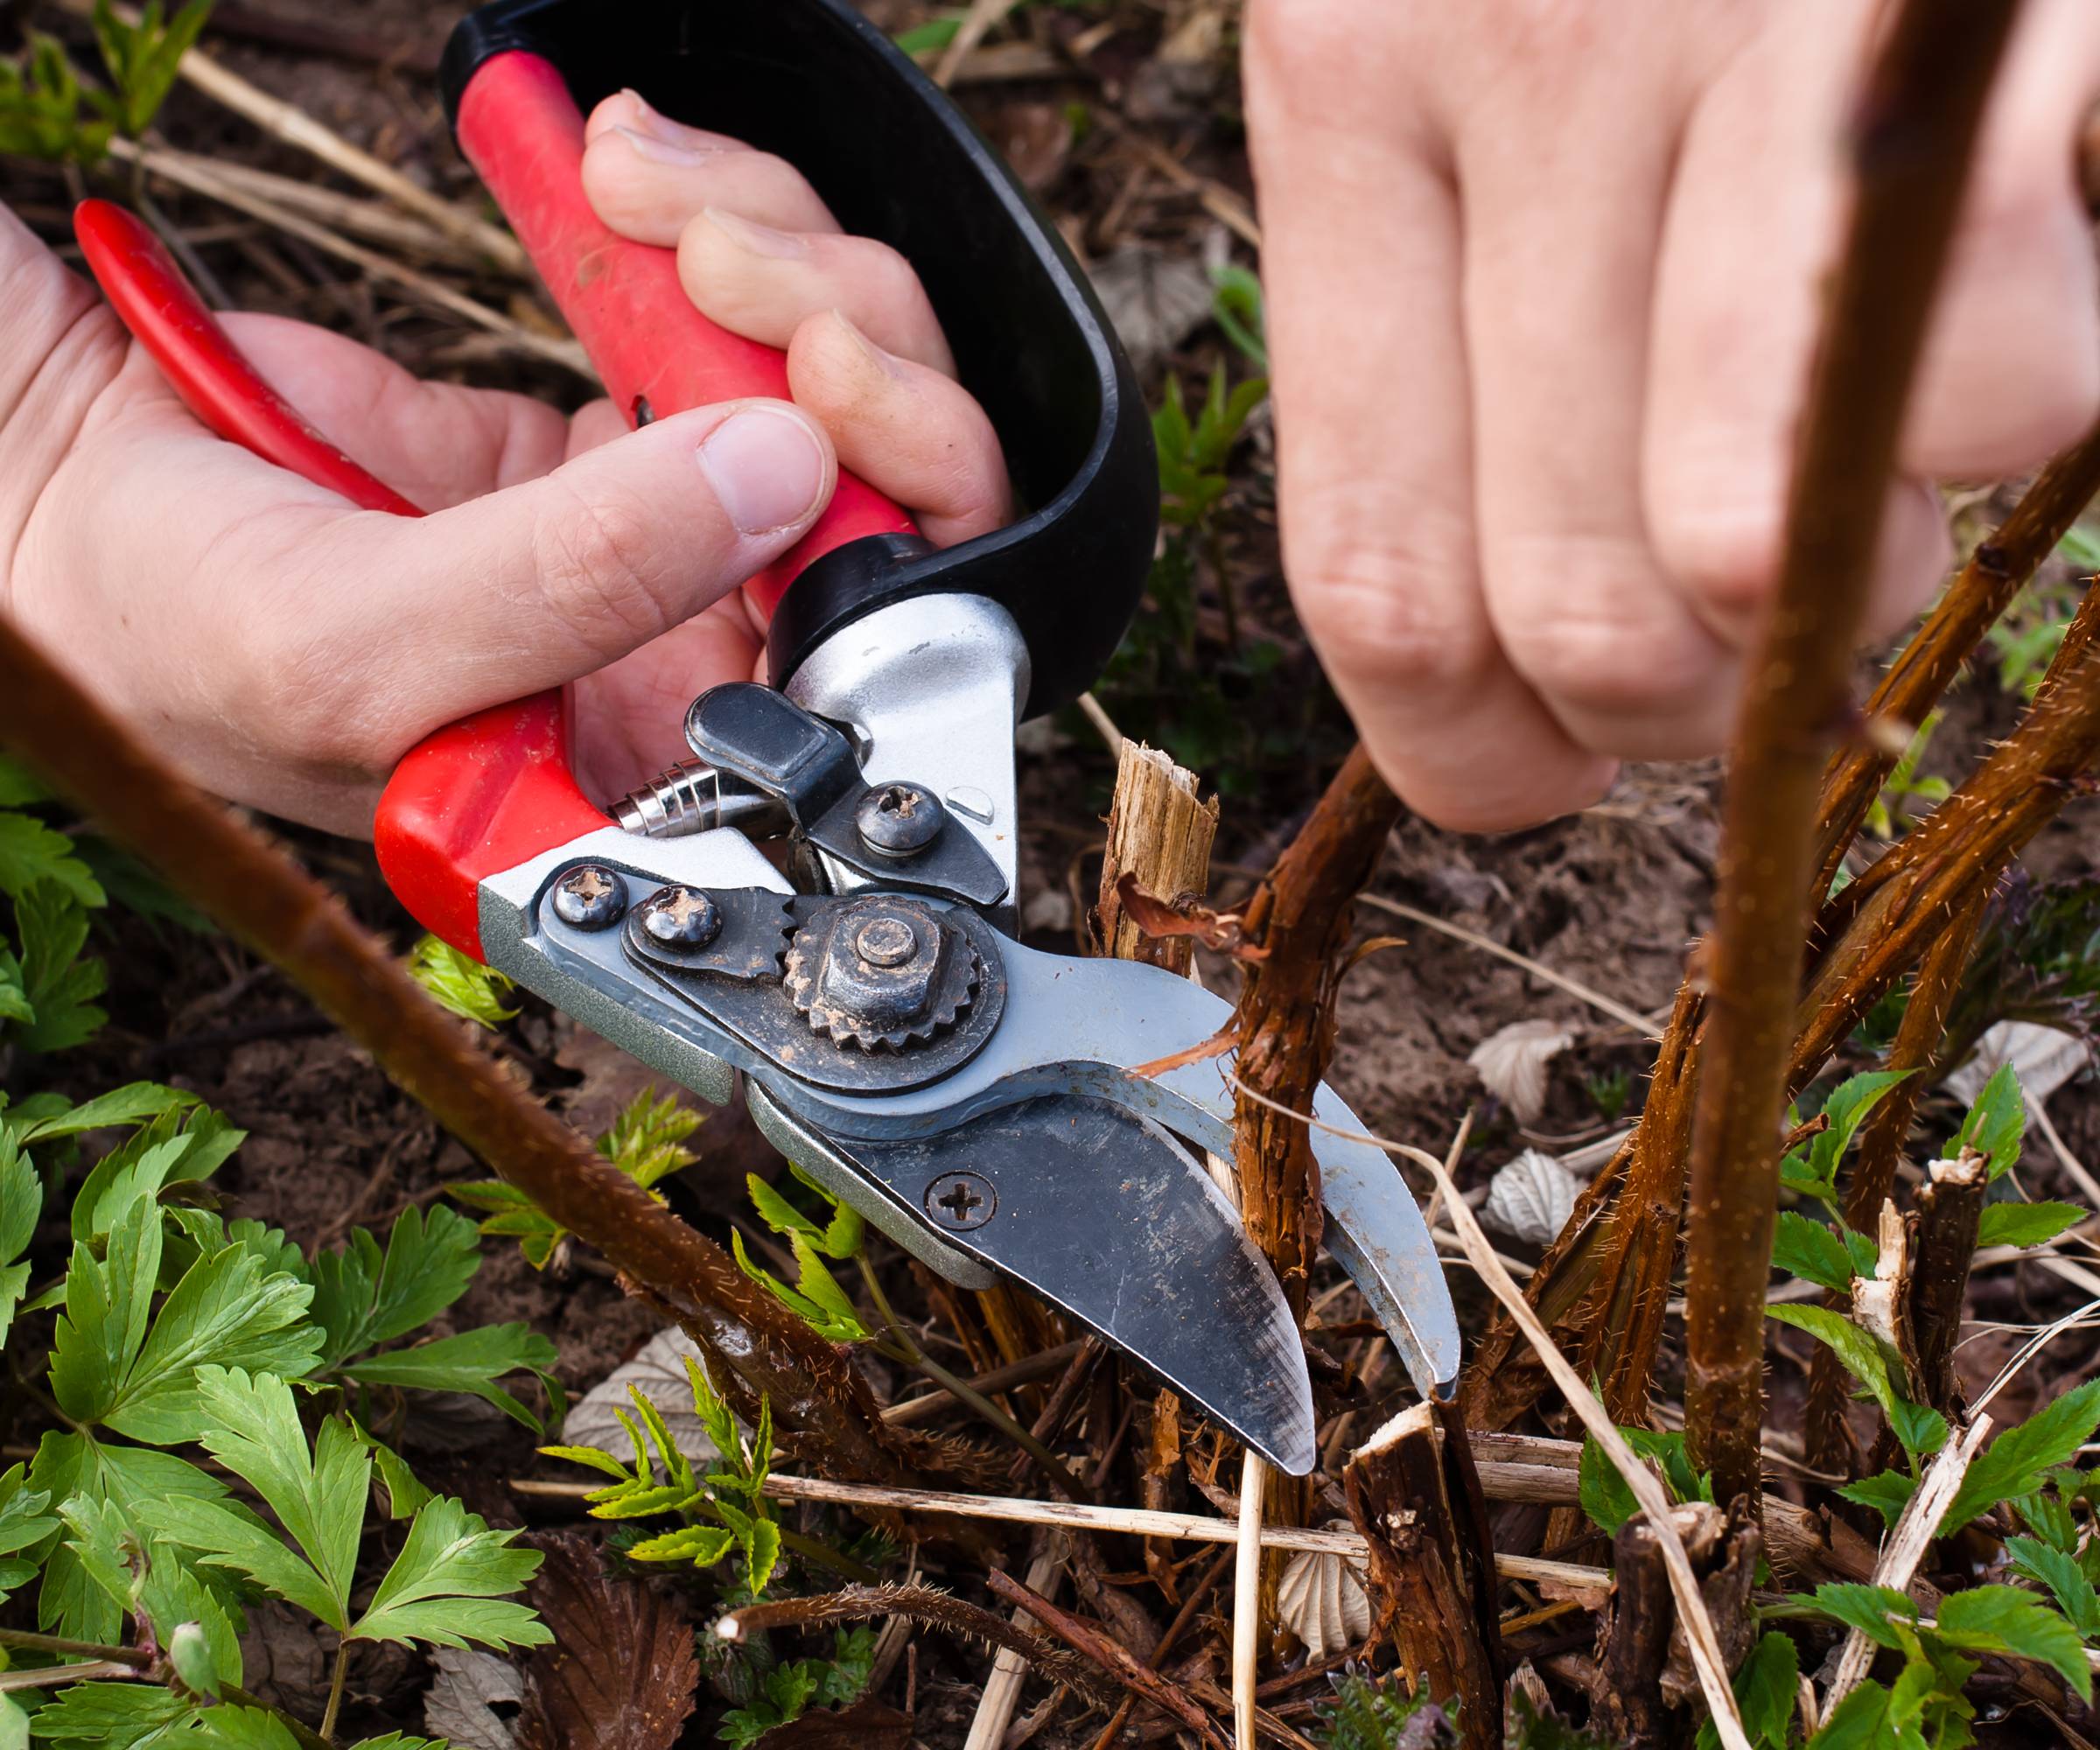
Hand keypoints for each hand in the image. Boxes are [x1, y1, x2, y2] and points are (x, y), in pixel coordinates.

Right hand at [0, 89, 1006, 835]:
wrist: (68, 500)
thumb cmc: (182, 639)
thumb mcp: (368, 647)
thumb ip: (578, 581)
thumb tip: (781, 472)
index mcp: (670, 761)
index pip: (879, 660)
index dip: (906, 520)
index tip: (834, 389)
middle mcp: (696, 651)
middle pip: (889, 494)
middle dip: (848, 345)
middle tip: (735, 261)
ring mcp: (667, 524)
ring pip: (825, 379)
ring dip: (770, 253)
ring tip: (640, 186)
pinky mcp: (617, 420)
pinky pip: (726, 308)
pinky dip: (703, 219)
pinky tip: (622, 169)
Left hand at [1244, 0, 2099, 829]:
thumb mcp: (1443, 56)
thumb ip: (1449, 339)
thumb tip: (1523, 662)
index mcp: (1360, 92)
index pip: (1380, 576)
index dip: (1480, 750)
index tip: (1549, 765)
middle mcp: (1544, 58)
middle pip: (1591, 605)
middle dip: (1696, 705)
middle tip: (1749, 636)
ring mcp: (1780, 33)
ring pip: (1801, 532)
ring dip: (1870, 564)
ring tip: (1879, 432)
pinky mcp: (1979, 32)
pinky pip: (2015, 368)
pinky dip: (2033, 395)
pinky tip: (2002, 282)